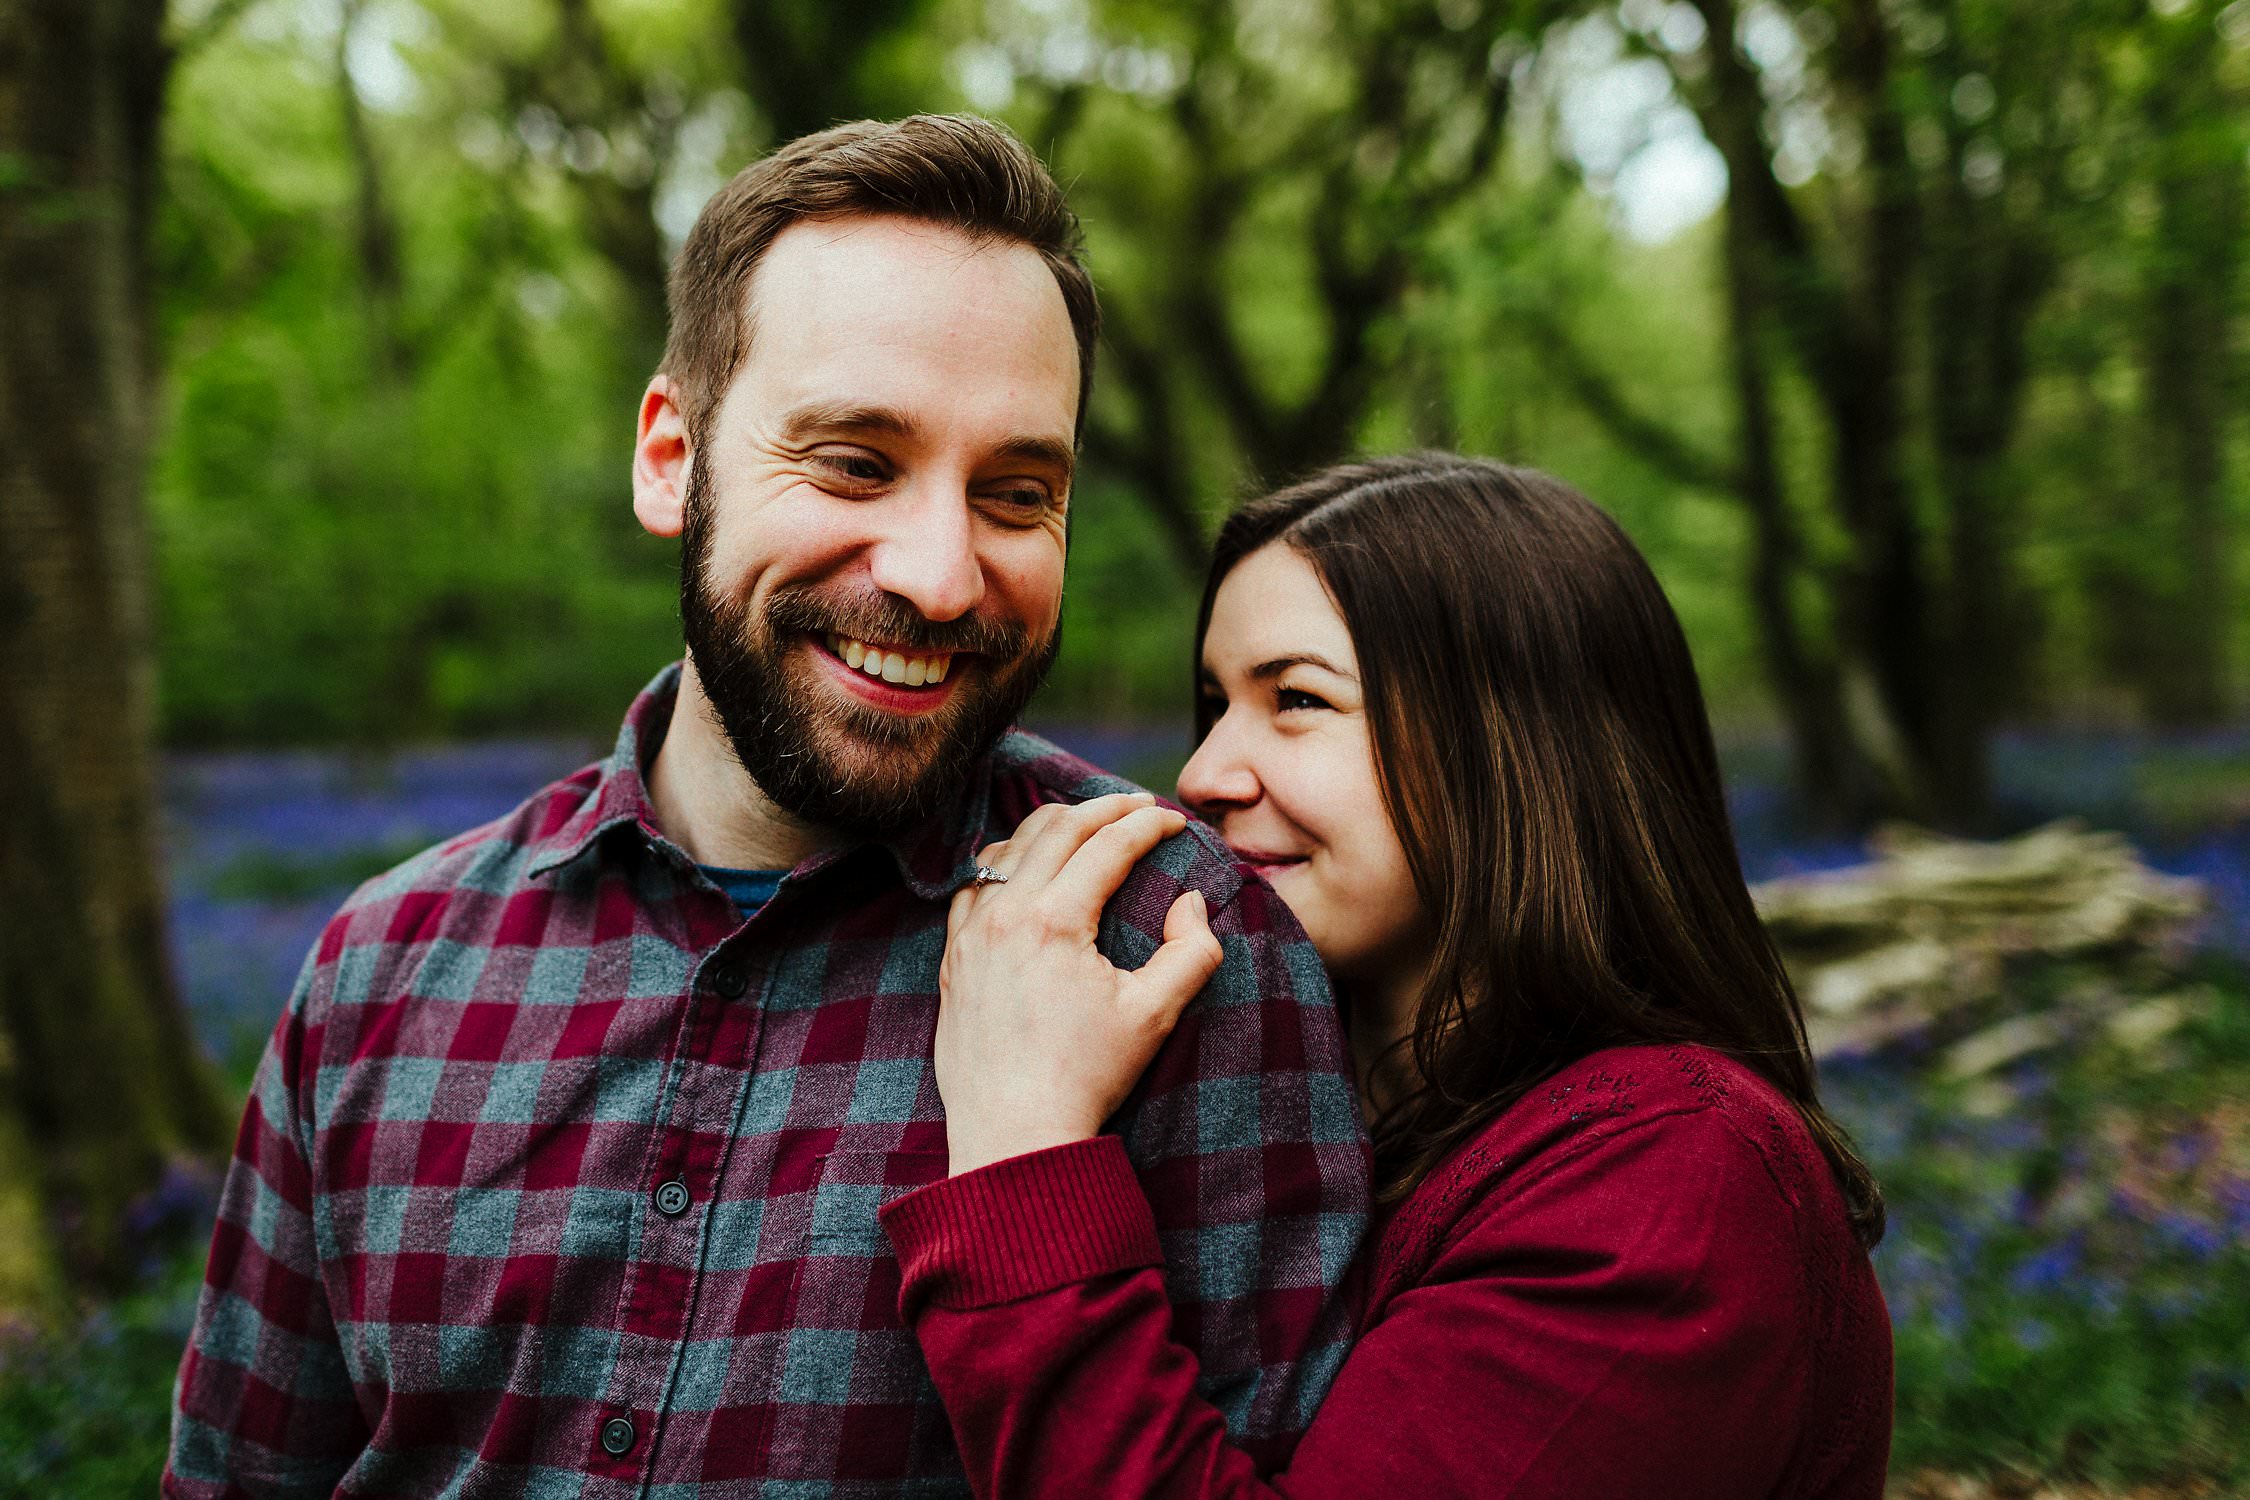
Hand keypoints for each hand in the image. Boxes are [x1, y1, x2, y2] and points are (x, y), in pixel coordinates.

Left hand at [935, 792, 1225, 1175]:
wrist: (1013, 1134)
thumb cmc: (1086, 1078)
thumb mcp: (1154, 1015)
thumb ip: (1191, 952)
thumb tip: (1189, 904)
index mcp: (1055, 920)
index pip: (1109, 845)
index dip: (1147, 824)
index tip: (1174, 822)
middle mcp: (1005, 914)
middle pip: (1058, 829)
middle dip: (1104, 808)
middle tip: (1137, 804)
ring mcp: (971, 933)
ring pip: (1008, 847)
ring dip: (1051, 825)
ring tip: (1086, 822)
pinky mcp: (952, 956)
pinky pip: (973, 884)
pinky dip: (1004, 860)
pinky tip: (1024, 865)